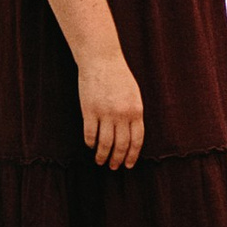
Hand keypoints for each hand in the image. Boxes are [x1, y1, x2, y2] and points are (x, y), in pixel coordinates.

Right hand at [79, 52, 144, 169]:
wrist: (102, 59)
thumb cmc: (119, 76)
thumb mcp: (134, 94)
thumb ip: (134, 114)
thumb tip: (131, 137)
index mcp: (136, 110)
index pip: (136, 140)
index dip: (132, 155)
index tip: (128, 165)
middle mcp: (122, 114)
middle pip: (121, 145)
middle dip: (117, 159)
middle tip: (113, 167)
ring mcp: (105, 113)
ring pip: (104, 144)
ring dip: (102, 156)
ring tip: (100, 161)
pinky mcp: (89, 111)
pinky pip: (90, 134)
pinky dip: (90, 143)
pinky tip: (90, 146)